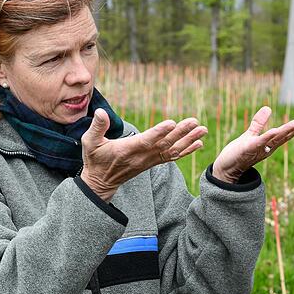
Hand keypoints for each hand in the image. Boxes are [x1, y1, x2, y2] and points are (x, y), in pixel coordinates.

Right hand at [79, 109, 206, 201]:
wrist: (101, 182)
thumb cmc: (95, 159)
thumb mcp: (90, 142)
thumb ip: (97, 127)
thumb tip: (101, 112)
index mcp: (128, 149)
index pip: (147, 140)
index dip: (159, 132)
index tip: (172, 123)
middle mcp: (142, 156)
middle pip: (165, 143)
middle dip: (181, 133)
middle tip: (195, 122)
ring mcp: (149, 160)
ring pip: (172, 150)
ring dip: (188, 140)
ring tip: (203, 130)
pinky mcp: (152, 163)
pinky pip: (172, 157)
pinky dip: (186, 150)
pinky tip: (198, 144)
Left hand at [212, 106, 293, 182]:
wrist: (225, 169)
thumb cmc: (238, 154)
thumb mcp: (250, 135)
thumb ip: (259, 123)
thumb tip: (268, 107)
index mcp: (269, 143)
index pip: (287, 132)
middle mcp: (267, 147)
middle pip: (286, 135)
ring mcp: (258, 149)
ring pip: (275, 139)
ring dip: (286, 131)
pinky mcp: (247, 150)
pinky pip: (259, 143)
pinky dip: (267, 137)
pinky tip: (275, 130)